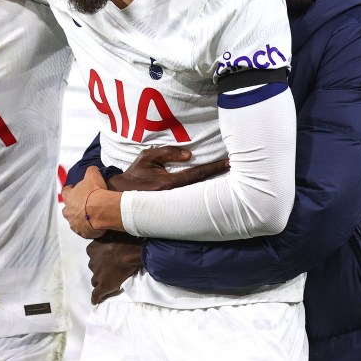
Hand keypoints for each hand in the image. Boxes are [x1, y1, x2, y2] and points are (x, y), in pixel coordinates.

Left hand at [61, 167, 109, 238]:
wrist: (102, 210)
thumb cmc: (95, 192)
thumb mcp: (93, 175)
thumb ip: (90, 171)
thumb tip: (92, 169)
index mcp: (69, 197)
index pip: (65, 192)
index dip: (69, 190)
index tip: (73, 189)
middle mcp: (68, 211)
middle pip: (66, 210)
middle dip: (72, 207)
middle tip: (82, 205)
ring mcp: (74, 223)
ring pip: (73, 221)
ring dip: (78, 219)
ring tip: (88, 217)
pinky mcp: (82, 232)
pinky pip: (83, 231)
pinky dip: (86, 228)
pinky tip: (93, 225)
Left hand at [87, 233, 143, 304]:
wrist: (131, 252)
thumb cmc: (125, 240)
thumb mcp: (113, 233)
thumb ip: (107, 238)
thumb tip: (110, 236)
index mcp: (92, 249)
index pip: (93, 256)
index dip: (100, 258)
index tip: (107, 258)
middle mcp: (92, 262)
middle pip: (94, 268)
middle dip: (100, 268)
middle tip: (111, 267)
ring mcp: (97, 275)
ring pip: (95, 279)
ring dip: (101, 279)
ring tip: (111, 279)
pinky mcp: (103, 286)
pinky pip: (96, 294)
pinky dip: (96, 298)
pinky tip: (96, 301)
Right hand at [108, 146, 229, 191]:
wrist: (122, 195)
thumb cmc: (135, 174)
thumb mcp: (147, 157)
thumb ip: (167, 153)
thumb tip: (190, 154)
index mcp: (169, 183)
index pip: (197, 174)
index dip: (213, 168)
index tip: (228, 163)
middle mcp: (175, 195)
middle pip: (203, 187)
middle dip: (220, 180)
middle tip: (237, 171)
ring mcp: (175, 203)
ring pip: (199, 194)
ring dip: (214, 187)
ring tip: (230, 179)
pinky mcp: (175, 207)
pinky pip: (193, 199)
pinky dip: (204, 193)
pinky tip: (214, 189)